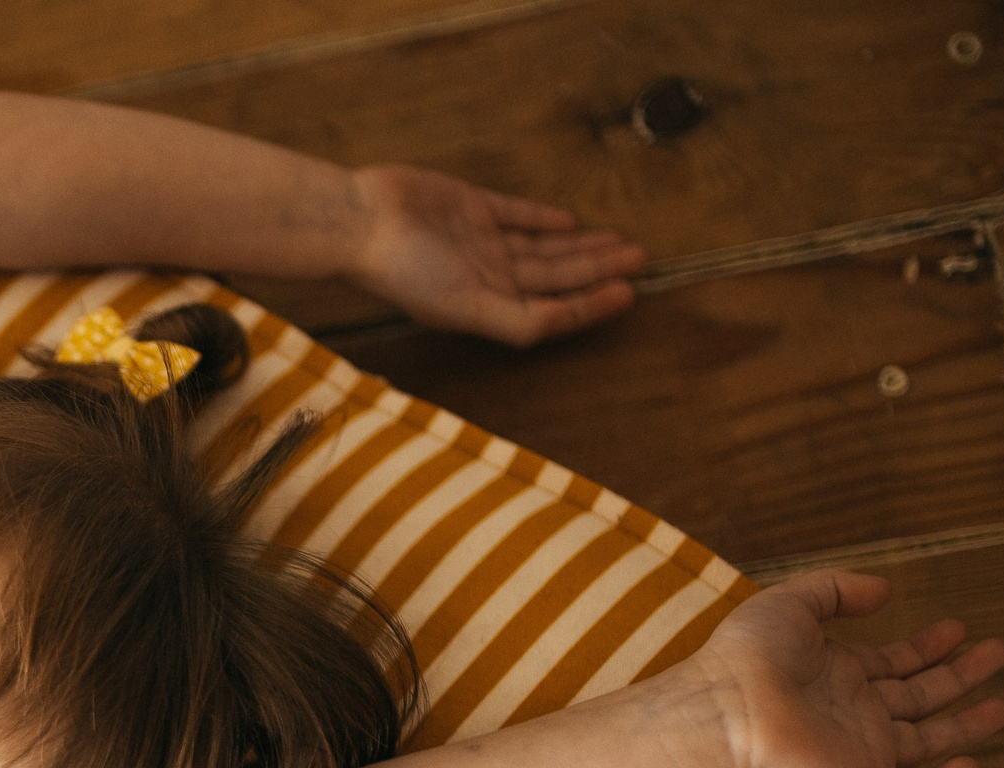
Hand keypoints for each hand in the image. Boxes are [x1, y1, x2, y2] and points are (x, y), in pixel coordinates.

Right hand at [347, 165, 647, 346]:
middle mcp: (488, 277)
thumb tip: (563, 325)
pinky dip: (541, 219)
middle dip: (598, 270)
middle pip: (556, 276)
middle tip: (641, 258)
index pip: (553, 310)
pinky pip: (515, 214)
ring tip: (619, 242)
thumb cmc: (408, 271)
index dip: (592, 304)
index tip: (630, 293)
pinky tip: (568, 221)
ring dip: (581, 247)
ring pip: (544, 247)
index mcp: (489, 306)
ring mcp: (479, 241)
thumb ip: (516, 321)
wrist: (362, 222)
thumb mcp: (467, 306)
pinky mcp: (468, 206)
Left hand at [691, 571, 1003, 767]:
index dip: (927, 646)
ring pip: (926, 742)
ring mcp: (860, 748)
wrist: (727, 709)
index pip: (894, 663)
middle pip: (919, 697)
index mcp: (838, 673)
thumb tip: (886, 591)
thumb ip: (838, 590)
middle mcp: (853, 711)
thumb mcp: (794, 602)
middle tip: (998, 652)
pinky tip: (972, 766)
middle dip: (960, 676)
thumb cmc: (748, 655)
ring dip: (966, 726)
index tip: (958, 628)